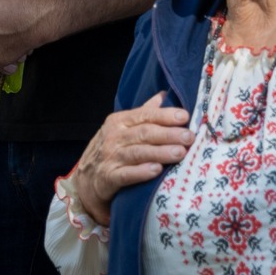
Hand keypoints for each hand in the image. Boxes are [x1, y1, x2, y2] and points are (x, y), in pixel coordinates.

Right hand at [69, 94, 192, 225]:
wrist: (86, 179)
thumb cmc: (112, 150)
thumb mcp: (123, 127)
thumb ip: (144, 113)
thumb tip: (163, 94)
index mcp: (119, 121)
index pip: (144, 115)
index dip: (165, 116)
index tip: (185, 117)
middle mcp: (114, 137)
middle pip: (144, 133)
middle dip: (168, 134)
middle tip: (189, 137)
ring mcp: (110, 157)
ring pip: (137, 153)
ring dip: (160, 152)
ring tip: (180, 153)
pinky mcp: (108, 178)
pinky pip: (126, 174)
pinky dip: (141, 172)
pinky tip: (157, 170)